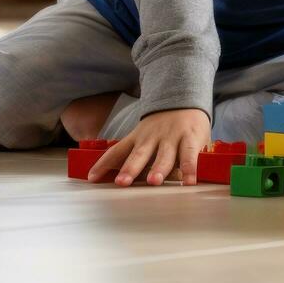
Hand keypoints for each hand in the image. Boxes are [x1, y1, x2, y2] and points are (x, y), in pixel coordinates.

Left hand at [87, 108, 210, 186]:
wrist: (185, 100)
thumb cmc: (162, 127)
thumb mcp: (144, 136)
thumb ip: (132, 155)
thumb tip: (110, 177)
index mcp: (138, 138)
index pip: (117, 151)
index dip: (103, 163)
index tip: (92, 178)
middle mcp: (152, 138)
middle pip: (139, 154)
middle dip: (130, 168)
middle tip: (122, 182)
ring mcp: (172, 138)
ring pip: (165, 155)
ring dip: (159, 168)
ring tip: (153, 181)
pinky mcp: (191, 139)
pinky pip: (190, 156)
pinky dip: (190, 169)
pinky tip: (188, 182)